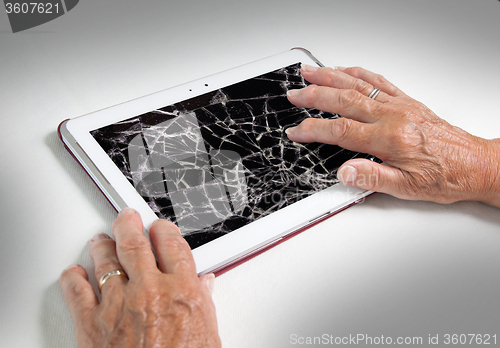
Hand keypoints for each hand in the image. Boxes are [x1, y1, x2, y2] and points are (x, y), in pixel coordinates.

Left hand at [60, 208, 220, 347]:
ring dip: (102, 245)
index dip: (163, 229)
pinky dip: (73, 277)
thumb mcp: (208, 336)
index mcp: (181, 291)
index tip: (159, 228)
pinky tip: (76, 273)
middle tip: (126, 218)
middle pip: (134, 242)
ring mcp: (118, 305)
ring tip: (101, 242)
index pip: (171, 243)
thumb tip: (206, 285)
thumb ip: (205, 303)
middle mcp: (149, 292)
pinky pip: (76, 290)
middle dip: (129, 224)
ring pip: (104, 259)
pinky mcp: (91, 324)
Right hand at [286, 64, 499, 206]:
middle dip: (315, 95)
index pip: (341, 131)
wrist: (473, 164)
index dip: (314, 130)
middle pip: (344, 100)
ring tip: (310, 72)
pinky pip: (379, 81)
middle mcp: (393, 117)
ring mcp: (399, 105)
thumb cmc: (444, 177)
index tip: (297, 131)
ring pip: (358, 85)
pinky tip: (345, 69)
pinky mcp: (407, 101)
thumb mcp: (406, 188)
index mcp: (390, 139)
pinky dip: (358, 72)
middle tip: (295, 93)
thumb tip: (345, 172)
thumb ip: (372, 178)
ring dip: (330, 77)